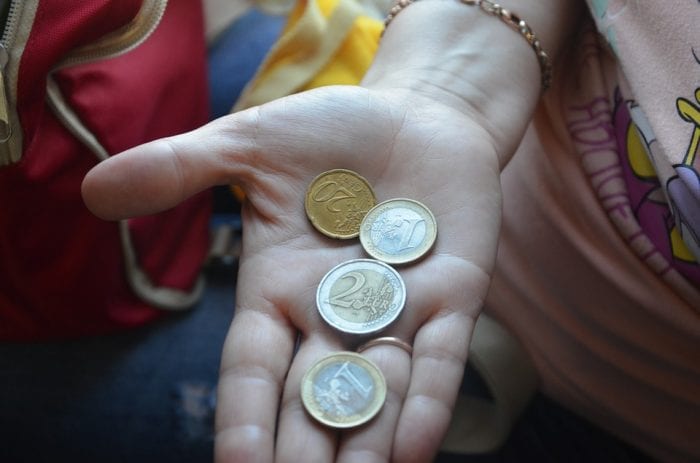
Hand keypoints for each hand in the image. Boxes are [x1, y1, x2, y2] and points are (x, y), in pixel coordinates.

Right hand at [82, 84, 502, 462]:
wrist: (416, 114)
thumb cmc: (333, 132)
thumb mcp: (251, 146)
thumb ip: (181, 170)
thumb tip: (92, 191)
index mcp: (281, 288)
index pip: (253, 368)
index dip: (243, 418)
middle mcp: (336, 312)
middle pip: (312, 397)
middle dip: (303, 450)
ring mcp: (400, 308)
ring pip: (377, 392)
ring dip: (364, 444)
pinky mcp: (455, 294)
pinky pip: (440, 356)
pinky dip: (427, 399)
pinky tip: (413, 450)